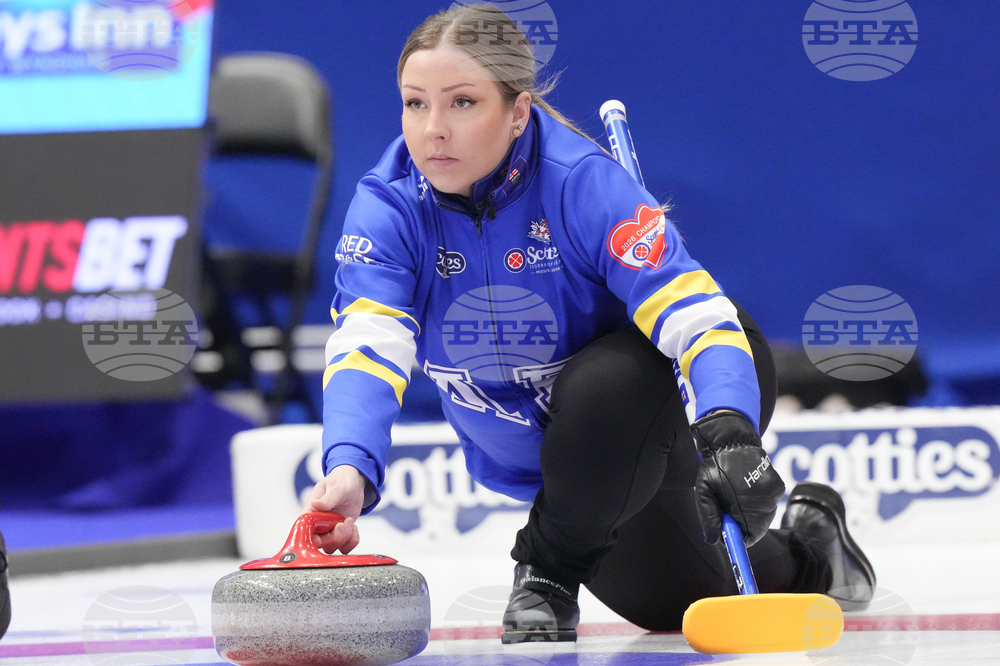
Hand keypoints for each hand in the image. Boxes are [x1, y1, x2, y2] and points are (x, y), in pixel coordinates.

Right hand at [303, 464, 366, 553]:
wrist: (354, 483)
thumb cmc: (341, 481)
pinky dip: (351, 541)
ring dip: (343, 539)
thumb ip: (327, 498)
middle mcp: (317, 524)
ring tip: (350, 522)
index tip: (326, 533)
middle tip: (343, 523)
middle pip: (319, 544)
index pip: (304, 531)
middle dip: (334, 538)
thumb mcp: (336, 487)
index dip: (311, 538)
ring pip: (331, 547)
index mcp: (311, 512)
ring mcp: (329, 530)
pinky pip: (344, 546)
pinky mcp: (340, 533)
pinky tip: (354, 528)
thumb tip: (315, 505)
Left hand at [691, 411, 784, 547]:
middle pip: (758, 528)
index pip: (750, 537)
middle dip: (743, 524)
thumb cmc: (714, 466)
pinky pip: (770, 502)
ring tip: (736, 493)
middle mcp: (765, 501)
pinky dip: (758, 500)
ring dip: (750, 511)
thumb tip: (714, 541)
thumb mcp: (704, 491)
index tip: (731, 535)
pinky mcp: (779, 486)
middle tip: (729, 510)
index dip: (740, 539)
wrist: (732, 440)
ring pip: (764, 516)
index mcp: (746, 504)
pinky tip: (746, 487)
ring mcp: (774, 494)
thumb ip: (708, 517)